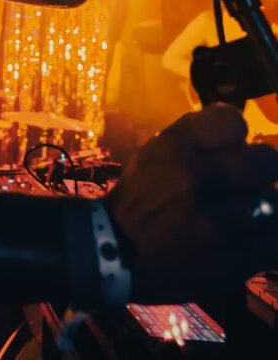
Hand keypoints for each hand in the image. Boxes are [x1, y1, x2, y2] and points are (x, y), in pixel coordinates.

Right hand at [105, 104, 277, 301]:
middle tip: (246, 182)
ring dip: (262, 206)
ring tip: (243, 212)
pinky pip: (273, 240)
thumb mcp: (156, 151)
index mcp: (175, 146)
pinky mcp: (232, 259)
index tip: (231, 148)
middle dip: (258, 170)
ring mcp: (218, 221)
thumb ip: (199, 140)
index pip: (234, 121)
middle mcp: (197, 178)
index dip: (237, 135)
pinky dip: (266, 236)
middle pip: (266, 160)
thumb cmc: (141, 197)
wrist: (118, 253)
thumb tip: (245, 141)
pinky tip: (249, 236)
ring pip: (273, 200)